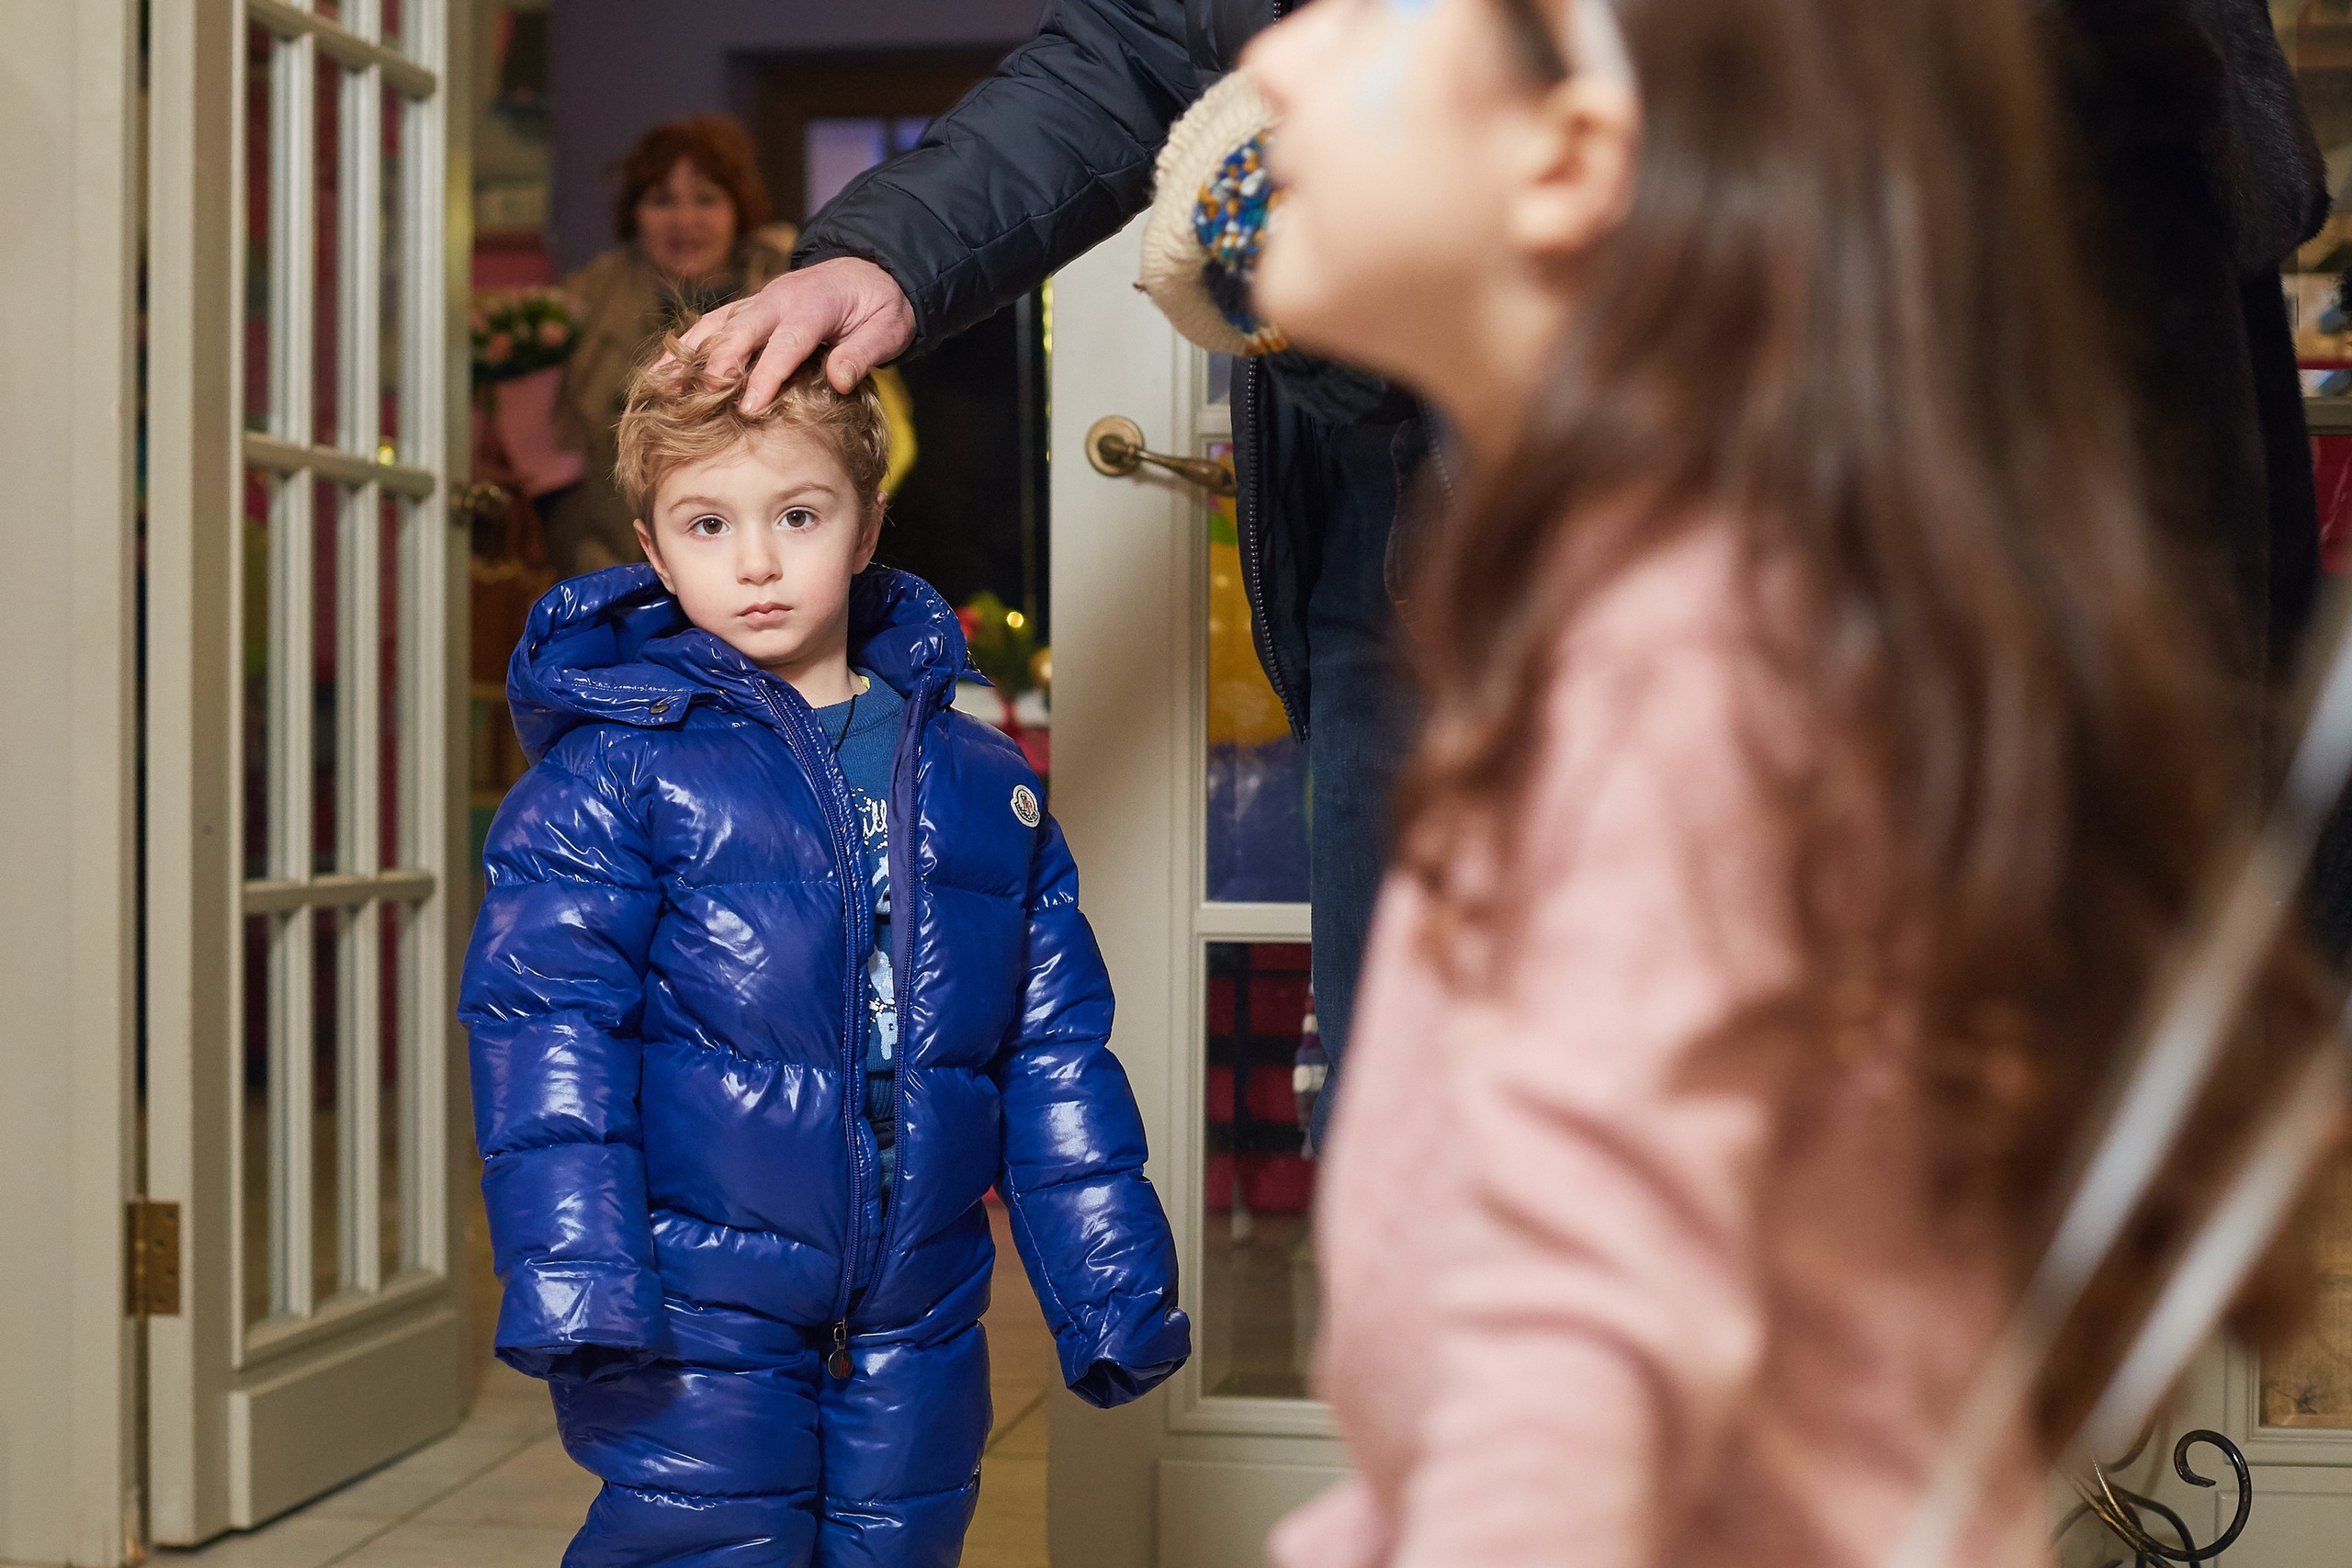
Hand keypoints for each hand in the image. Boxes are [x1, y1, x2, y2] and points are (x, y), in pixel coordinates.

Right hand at [679, 257, 916, 412]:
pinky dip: (685, 347)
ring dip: (687, 354)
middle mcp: (779, 299)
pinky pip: (711, 325)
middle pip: (742, 329)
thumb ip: (864, 352)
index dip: (767, 375)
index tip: (750, 407)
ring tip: (658, 385)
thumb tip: (838, 380)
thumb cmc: (880, 306)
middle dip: (718, 362)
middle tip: (698, 396)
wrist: (868, 270)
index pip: (788, 342)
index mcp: (815, 304)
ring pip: (716, 324)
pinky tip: (659, 371)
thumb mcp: (888, 328)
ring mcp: (759, 302)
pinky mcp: (747, 309)